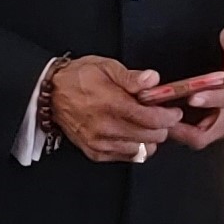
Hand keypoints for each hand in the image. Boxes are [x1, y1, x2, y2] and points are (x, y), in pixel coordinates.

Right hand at [43, 56, 178, 162]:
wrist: (50, 94)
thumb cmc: (78, 78)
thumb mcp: (106, 67)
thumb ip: (132, 76)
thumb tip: (153, 80)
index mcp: (111, 104)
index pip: (151, 119)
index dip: (168, 117)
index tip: (172, 112)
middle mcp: (106, 127)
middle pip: (151, 137)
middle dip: (161, 127)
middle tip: (160, 117)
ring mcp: (100, 142)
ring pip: (141, 150)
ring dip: (149, 139)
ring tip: (145, 125)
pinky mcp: (95, 152)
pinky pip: (127, 157)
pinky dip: (135, 147)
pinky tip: (131, 134)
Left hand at [167, 24, 223, 148]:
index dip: (211, 100)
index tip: (192, 97)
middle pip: (207, 134)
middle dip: (182, 129)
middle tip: (160, 117)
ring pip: (199, 138)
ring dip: (178, 132)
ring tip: (155, 119)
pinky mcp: (218, 129)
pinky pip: (196, 136)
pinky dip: (180, 131)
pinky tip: (163, 120)